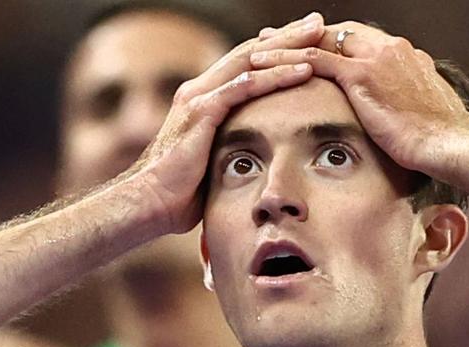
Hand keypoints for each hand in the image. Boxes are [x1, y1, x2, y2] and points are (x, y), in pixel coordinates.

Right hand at [129, 13, 324, 233]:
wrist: (150, 201)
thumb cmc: (182, 190)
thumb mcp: (211, 159)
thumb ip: (228, 144)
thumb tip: (253, 155)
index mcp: (203, 97)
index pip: (245, 64)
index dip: (276, 49)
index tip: (306, 40)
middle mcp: (200, 89)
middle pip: (251, 52)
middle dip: (286, 36)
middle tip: (318, 21)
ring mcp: (199, 98)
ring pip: (251, 62)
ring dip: (287, 47)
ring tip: (317, 35)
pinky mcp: (201, 113)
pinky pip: (243, 88)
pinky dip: (274, 77)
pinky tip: (301, 71)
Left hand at [250, 21, 468, 173]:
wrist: (448, 144)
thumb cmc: (440, 141)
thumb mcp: (423, 116)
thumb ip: (407, 106)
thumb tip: (401, 119)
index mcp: (405, 57)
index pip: (360, 41)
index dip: (331, 44)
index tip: (311, 49)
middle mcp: (390, 49)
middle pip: (337, 33)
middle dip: (304, 36)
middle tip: (276, 39)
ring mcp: (376, 58)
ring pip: (319, 41)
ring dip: (287, 44)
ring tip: (258, 48)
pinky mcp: (362, 74)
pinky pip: (314, 59)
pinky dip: (286, 59)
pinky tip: (263, 64)